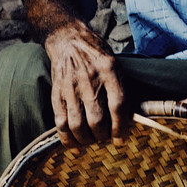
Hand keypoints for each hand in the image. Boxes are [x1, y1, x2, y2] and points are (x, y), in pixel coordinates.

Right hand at [42, 19, 128, 146]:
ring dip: (87, 140)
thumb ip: (121, 89)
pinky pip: (60, 123)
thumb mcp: (115, 64)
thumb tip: (129, 120)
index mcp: (109, 70)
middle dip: (103, 136)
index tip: (121, 139)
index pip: (118, 105)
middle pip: (97, 119)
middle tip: (106, 137)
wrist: (68, 40)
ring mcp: (70, 88)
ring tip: (92, 139)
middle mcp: (89, 79)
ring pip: (78, 125)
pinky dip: (67, 139)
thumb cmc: (96, 55)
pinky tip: (75, 146)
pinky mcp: (57, 94)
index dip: (121, 127)